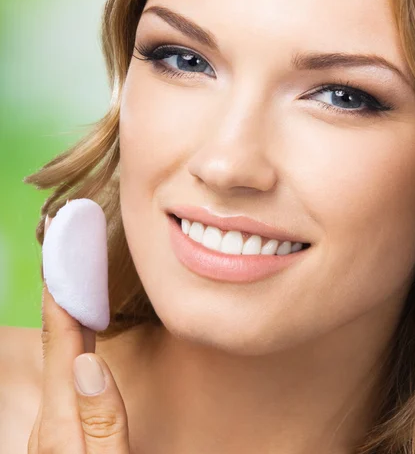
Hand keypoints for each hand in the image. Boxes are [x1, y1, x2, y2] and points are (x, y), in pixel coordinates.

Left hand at [28, 214, 130, 452]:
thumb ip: (100, 429)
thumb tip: (86, 365)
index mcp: (62, 426)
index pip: (64, 342)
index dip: (64, 289)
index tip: (65, 242)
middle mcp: (53, 422)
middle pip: (56, 343)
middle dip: (61, 290)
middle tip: (68, 245)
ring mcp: (56, 431)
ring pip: (60, 358)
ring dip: (66, 311)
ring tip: (74, 273)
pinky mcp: (65, 438)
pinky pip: (66, 377)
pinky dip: (72, 342)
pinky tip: (81, 334)